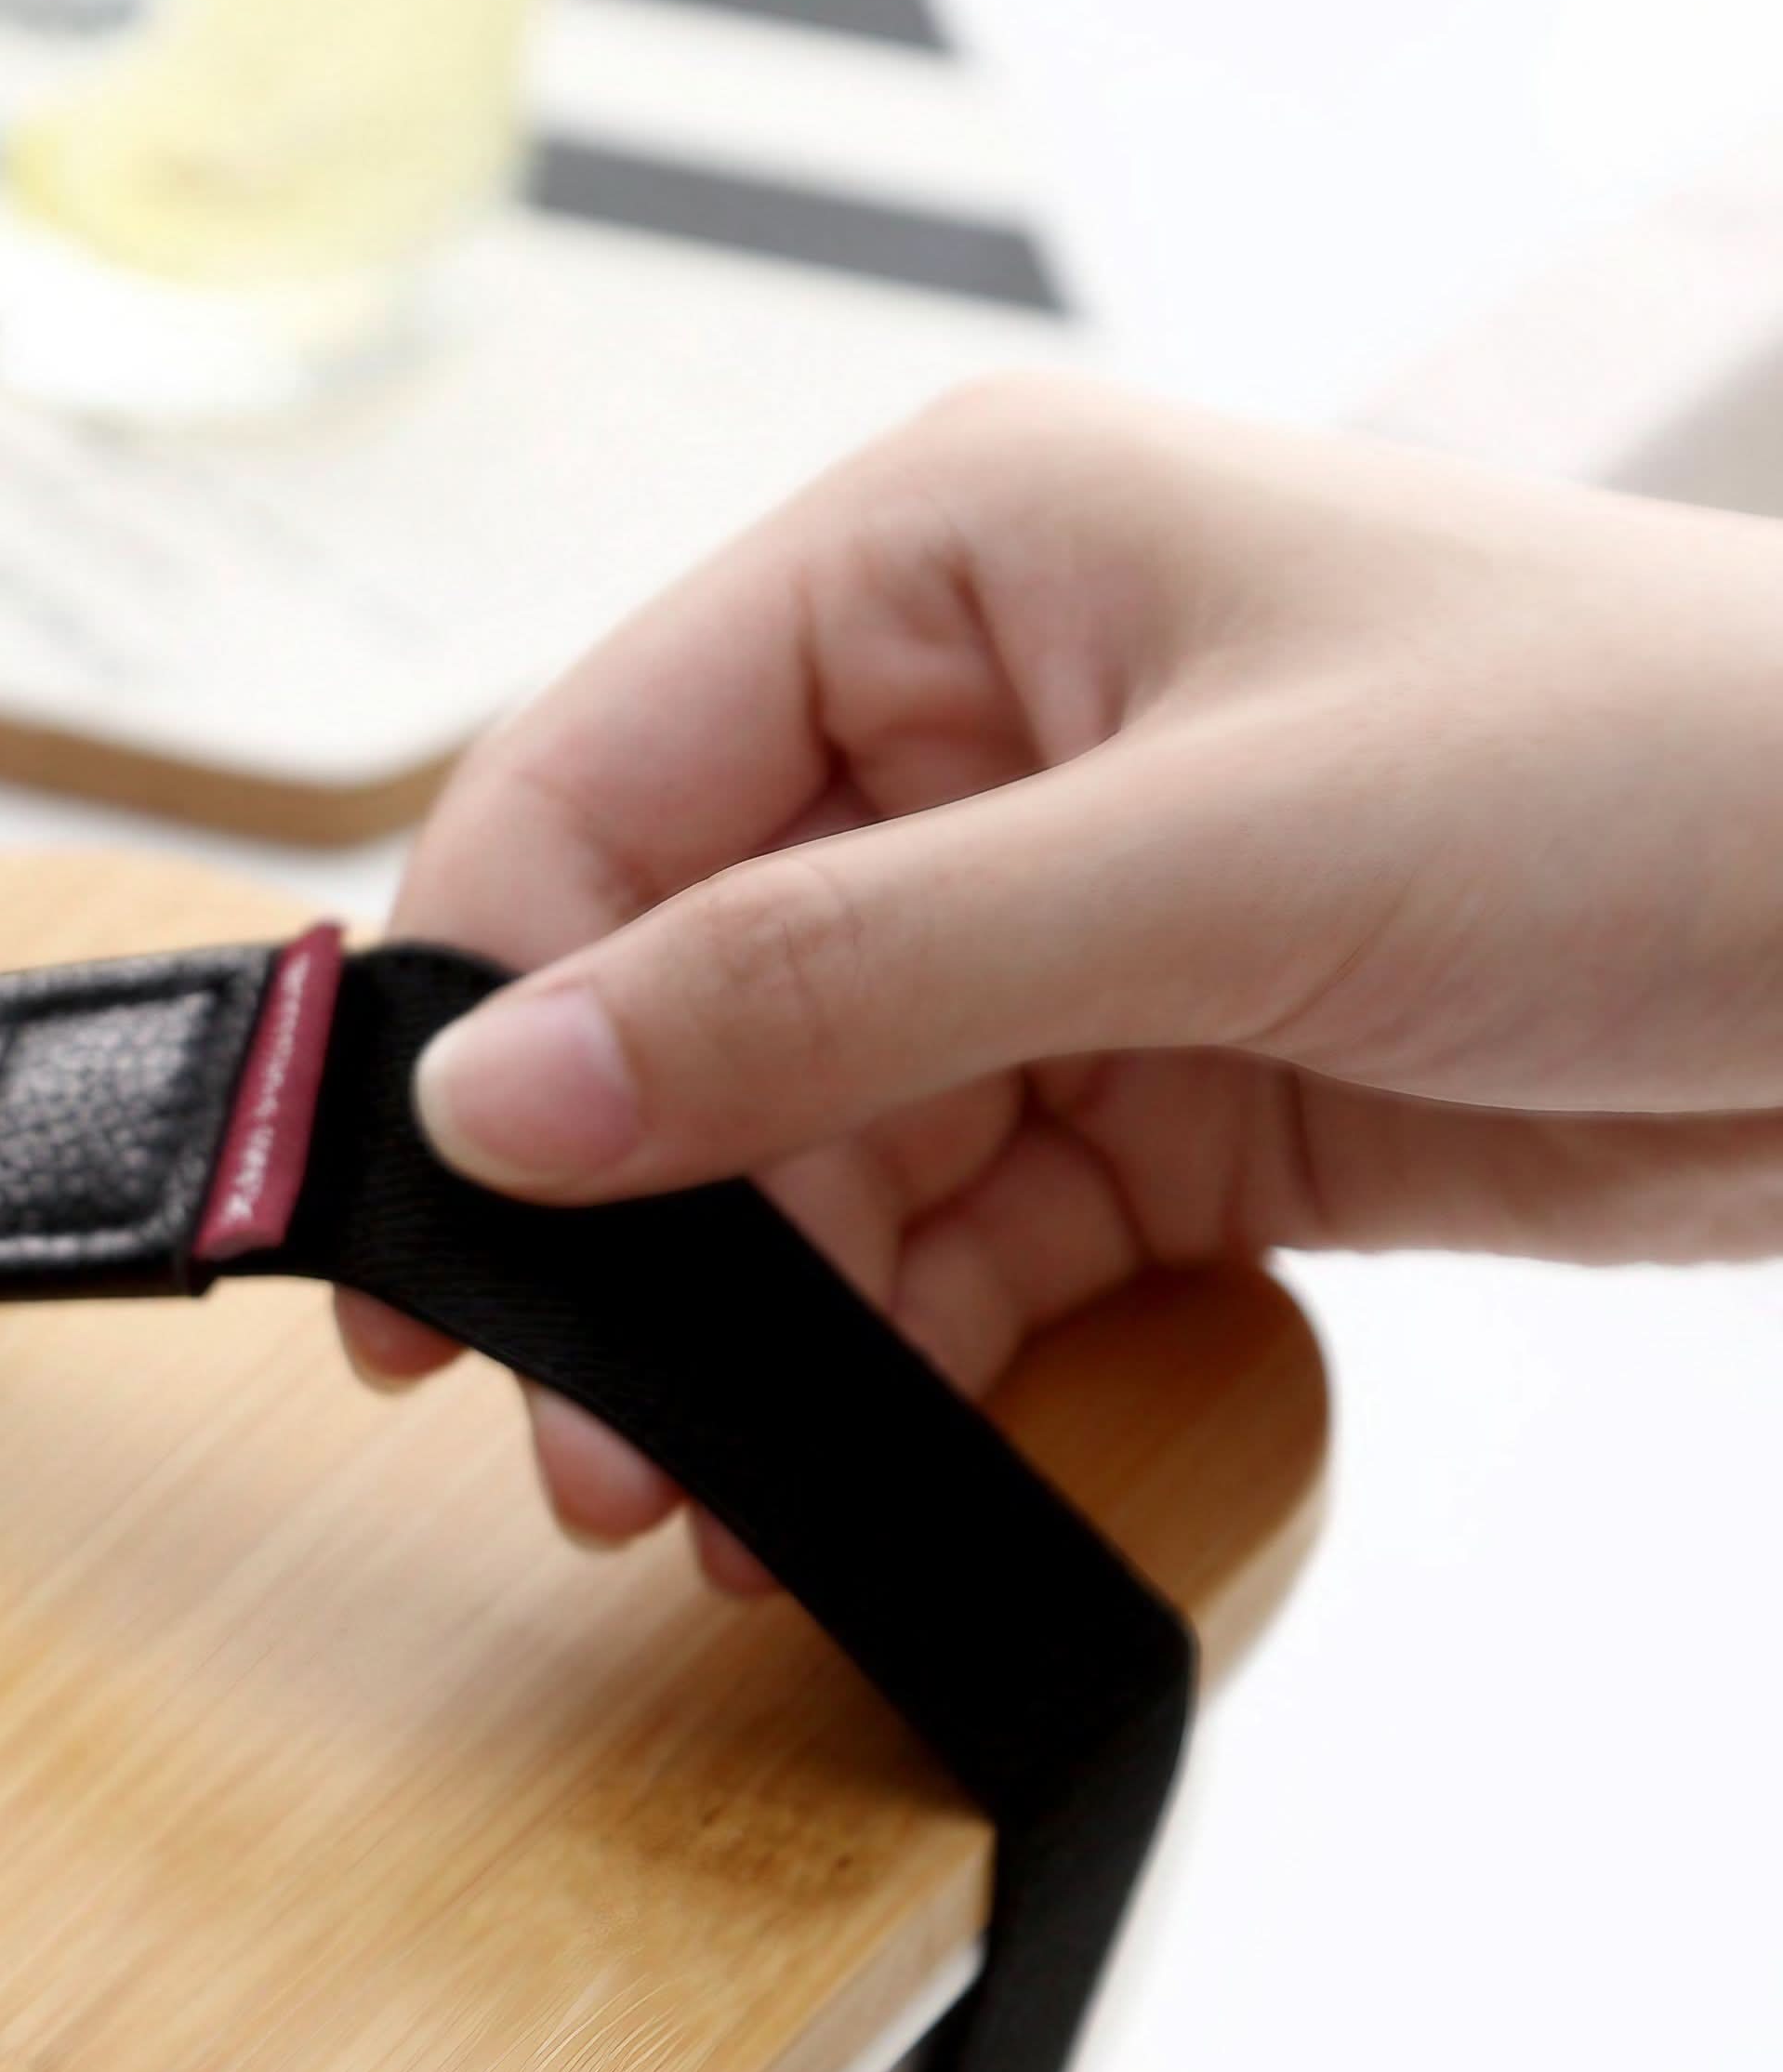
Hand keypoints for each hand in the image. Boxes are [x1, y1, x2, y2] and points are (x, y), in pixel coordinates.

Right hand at [344, 377, 1782, 1583]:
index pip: (595, 792)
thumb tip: (503, 1094)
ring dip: (750, 1337)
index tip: (414, 1244)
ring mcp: (1043, 924)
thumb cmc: (1670, 772)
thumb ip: (829, 986)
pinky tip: (846, 1475)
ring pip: (790, 1156)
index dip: (473, 1018)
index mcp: (939, 567)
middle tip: (579, 1441)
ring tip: (710, 1505)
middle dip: (623, 1232)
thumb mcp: (1205, 863)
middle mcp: (960, 735)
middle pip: (673, 1002)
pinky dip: (886, 1368)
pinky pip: (932, 1246)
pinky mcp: (1134, 1087)